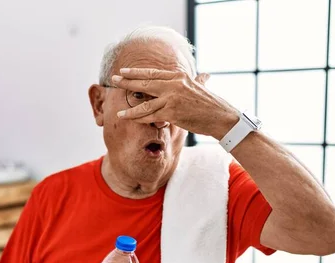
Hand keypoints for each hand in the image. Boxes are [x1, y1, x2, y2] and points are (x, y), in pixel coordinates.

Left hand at [112, 68, 238, 139]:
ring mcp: (171, 98)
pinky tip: (130, 119)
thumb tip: (205, 76)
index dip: (137, 72)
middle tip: (114, 80)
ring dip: (130, 108)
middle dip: (127, 82)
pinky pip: (150, 116)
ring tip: (119, 111)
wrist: (220, 117)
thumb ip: (198, 81)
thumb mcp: (202, 88)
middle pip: (145, 82)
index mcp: (178, 76)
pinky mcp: (172, 113)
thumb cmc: (211, 105)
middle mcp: (173, 84)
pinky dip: (139, 119)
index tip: (124, 71)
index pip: (153, 72)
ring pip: (145, 103)